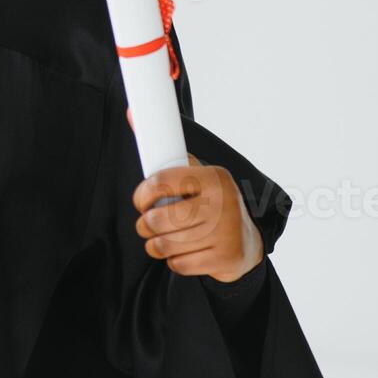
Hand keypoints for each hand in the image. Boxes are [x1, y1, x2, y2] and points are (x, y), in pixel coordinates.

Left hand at [129, 143, 265, 283]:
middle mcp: (223, 203)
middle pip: (158, 219)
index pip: (161, 183)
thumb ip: (164, 150)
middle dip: (144, 225)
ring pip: (164, 244)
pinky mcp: (225, 259)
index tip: (140, 202)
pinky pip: (178, 264)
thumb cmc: (210, 202)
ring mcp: (226, 233)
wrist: (245, 241)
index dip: (141, 195)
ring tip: (159, 238)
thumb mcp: (193, 173)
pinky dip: (172, 260)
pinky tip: (181, 252)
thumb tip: (131, 113)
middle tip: (147, 224)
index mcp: (213, 177)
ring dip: (154, 244)